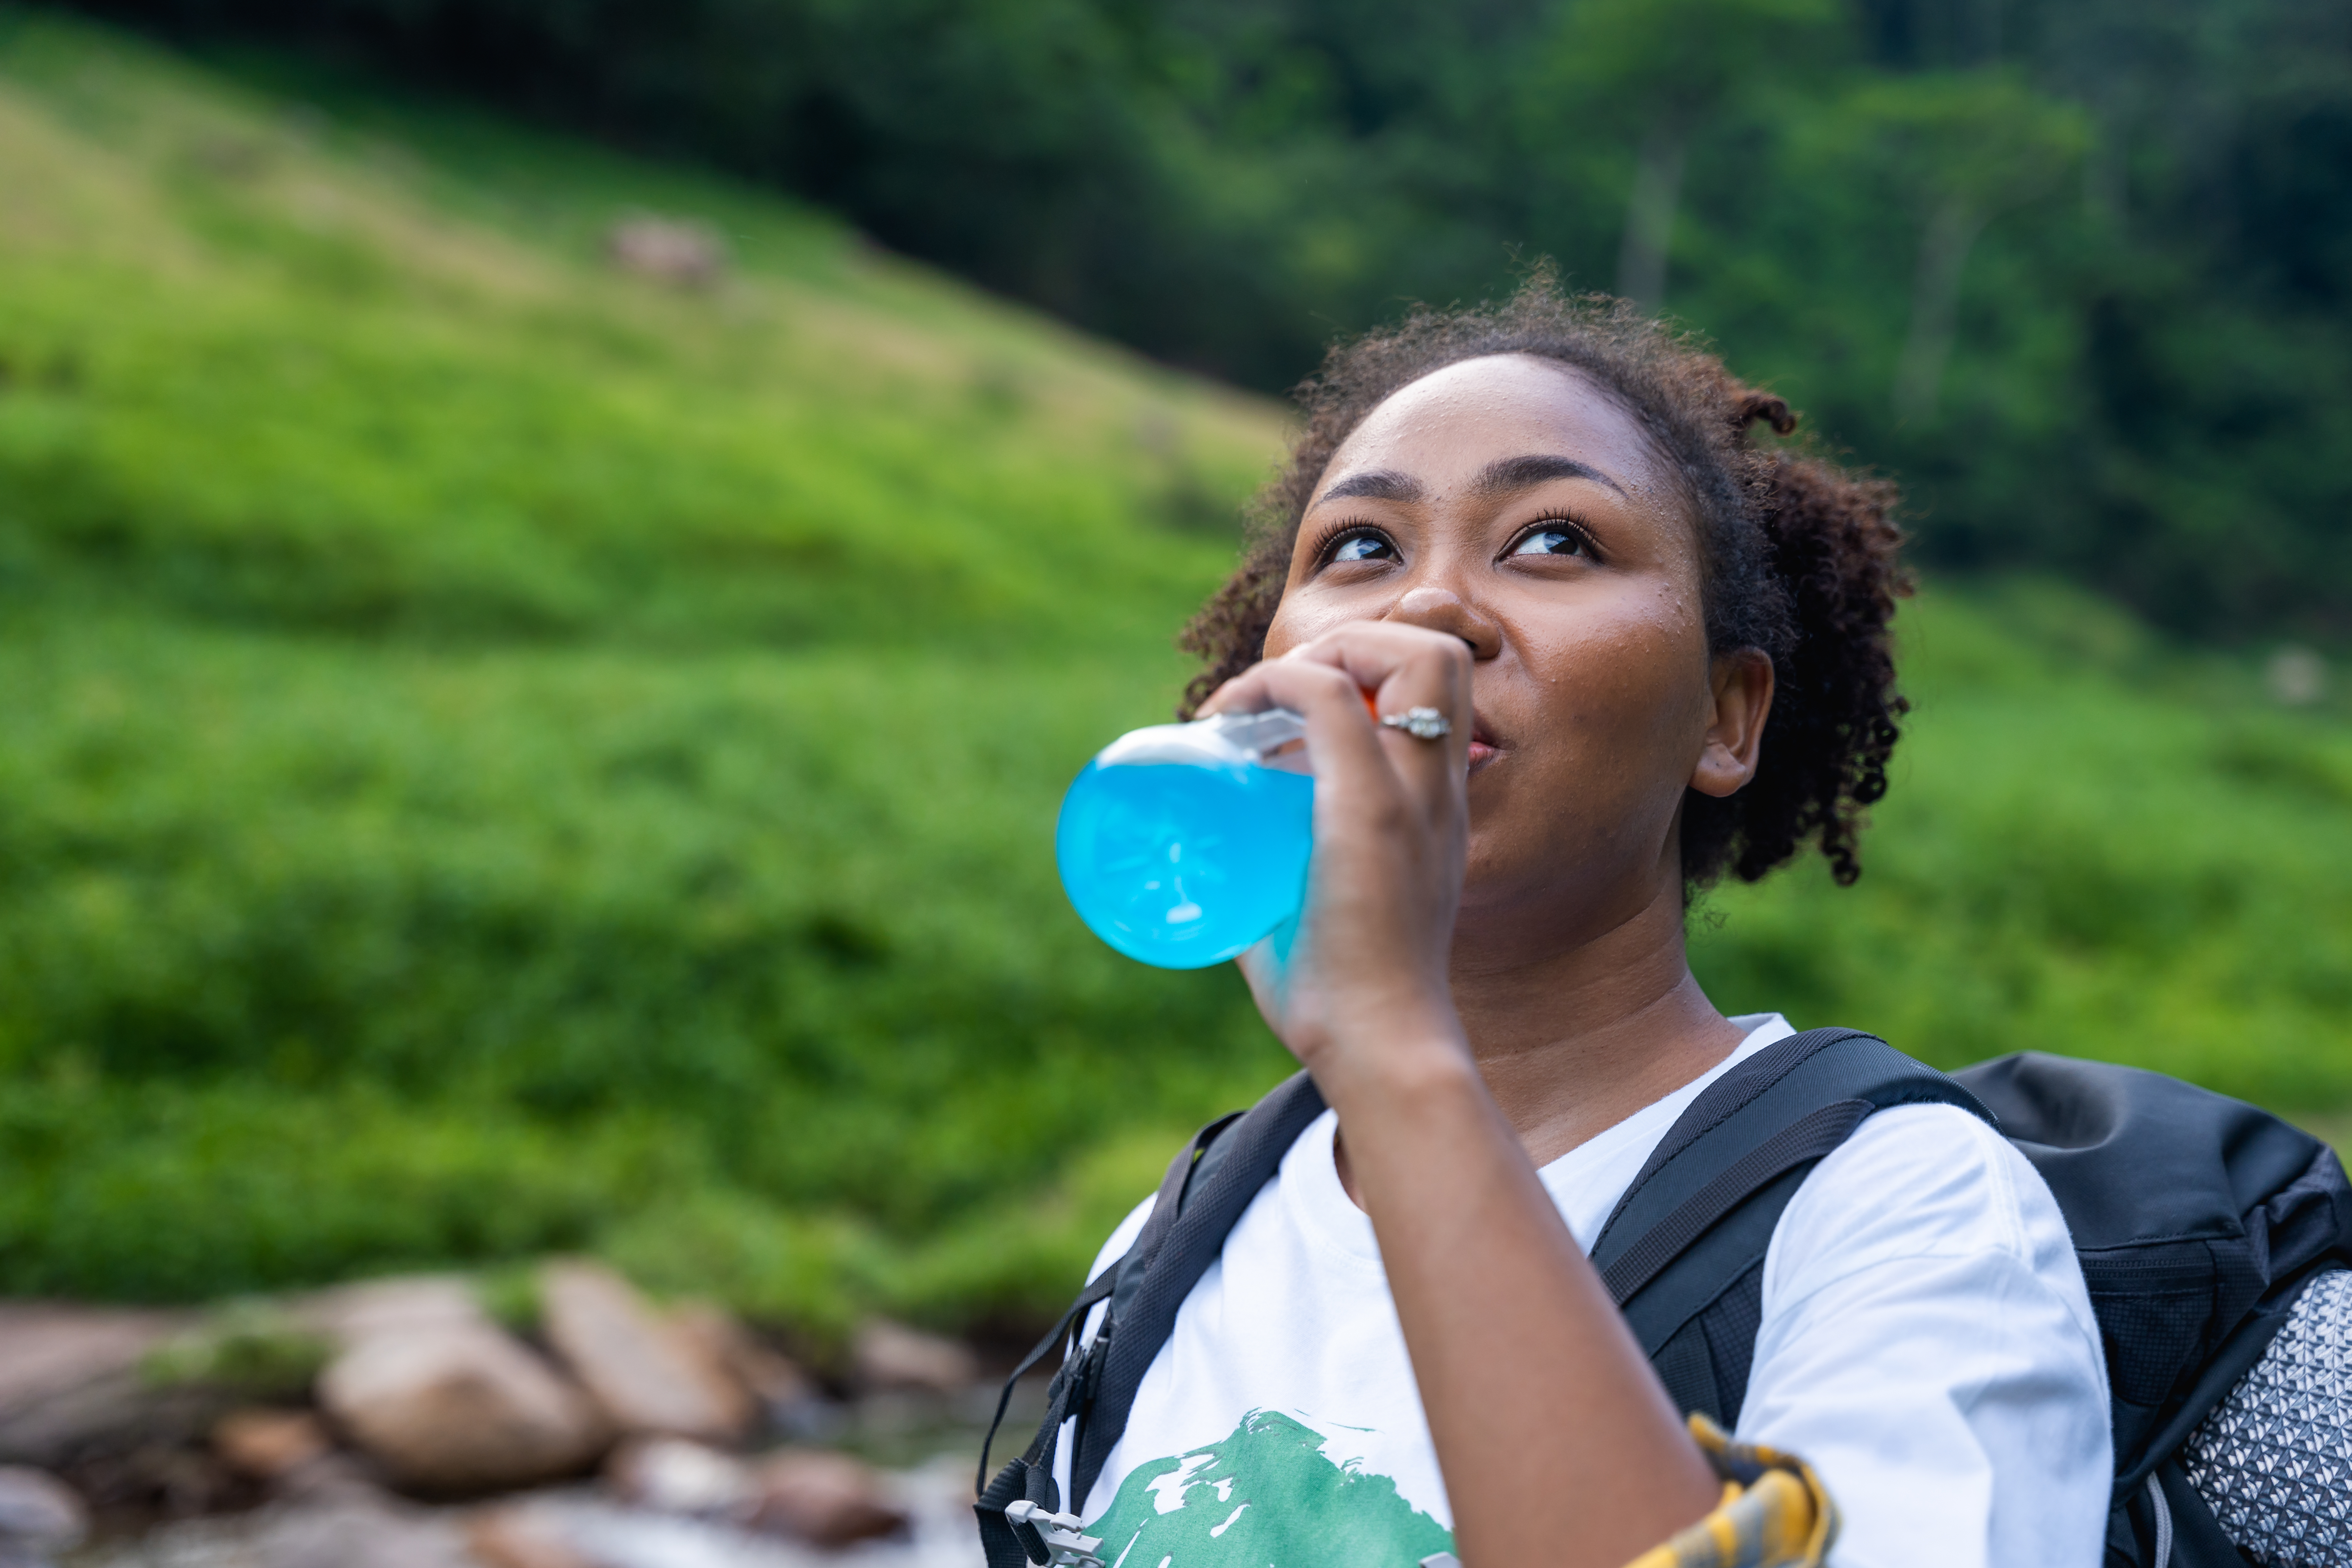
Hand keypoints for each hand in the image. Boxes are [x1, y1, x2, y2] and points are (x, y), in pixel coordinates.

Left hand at [1197, 622, 1474, 1086]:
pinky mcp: (1370, 811)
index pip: (1436, 690)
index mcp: (1435, 809)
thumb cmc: (1343, 1001)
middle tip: (1282, 693)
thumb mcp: (1322, 913)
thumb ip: (1282, 887)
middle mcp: (1437, 791)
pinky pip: (1326, 699)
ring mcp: (1410, 795)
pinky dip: (1275, 683)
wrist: (1383, 1050)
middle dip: (1359, 640)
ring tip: (1265, 699)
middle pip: (1439, 652)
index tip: (1287, 712)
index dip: (1368, 667)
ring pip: (1408, 652)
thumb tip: (1212, 881)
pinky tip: (1232, 718)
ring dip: (1330, 649)